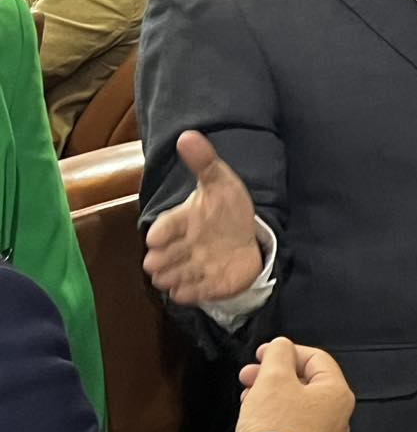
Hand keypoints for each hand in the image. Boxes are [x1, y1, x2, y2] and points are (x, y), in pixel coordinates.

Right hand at [143, 131, 262, 304]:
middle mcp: (177, 248)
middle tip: (187, 251)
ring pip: (167, 281)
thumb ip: (204, 161)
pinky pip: (187, 296)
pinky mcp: (201, 287)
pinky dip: (195, 292)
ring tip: (199, 265)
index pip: (158, 231)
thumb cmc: (227, 209)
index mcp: (178, 222)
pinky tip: (210, 280)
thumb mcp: (220, 182)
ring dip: (179, 276)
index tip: (164, 235)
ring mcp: (188, 269)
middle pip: (154, 262)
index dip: (160, 234)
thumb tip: (187, 135)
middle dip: (165, 260)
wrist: (246, 237)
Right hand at [235, 337, 354, 431]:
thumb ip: (279, 353)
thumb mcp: (273, 378)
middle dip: (273, 375)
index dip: (286, 351)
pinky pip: (293, 429)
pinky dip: (275, 419)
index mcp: (337, 394)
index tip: (263, 353)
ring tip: (248, 397)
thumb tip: (282, 346)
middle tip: (250, 375)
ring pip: (297, 406)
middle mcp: (338, 418)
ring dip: (271, 396)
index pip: (316, 359)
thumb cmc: (274, 430)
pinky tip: (255, 420)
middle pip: (305, 383)